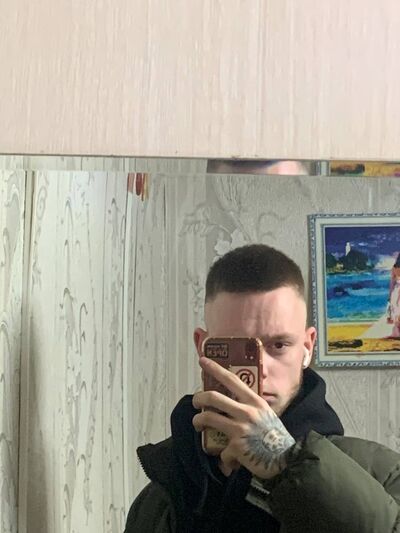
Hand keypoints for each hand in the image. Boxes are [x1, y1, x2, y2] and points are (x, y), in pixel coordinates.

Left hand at [192, 357, 294, 479]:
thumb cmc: (276, 437)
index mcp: (255, 401)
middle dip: (199, 398)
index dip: (215, 369)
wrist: (287, 460)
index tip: (202, 360)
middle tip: (196, 401)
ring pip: (208, 418)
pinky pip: (221, 450)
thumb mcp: (266, 414)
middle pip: (214, 397)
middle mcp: (247, 411)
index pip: (232, 379)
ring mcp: (240, 428)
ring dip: (198, 421)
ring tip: (197, 424)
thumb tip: (233, 406)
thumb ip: (251, 408)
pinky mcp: (236, 446)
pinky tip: (228, 459)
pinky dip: (223, 456)